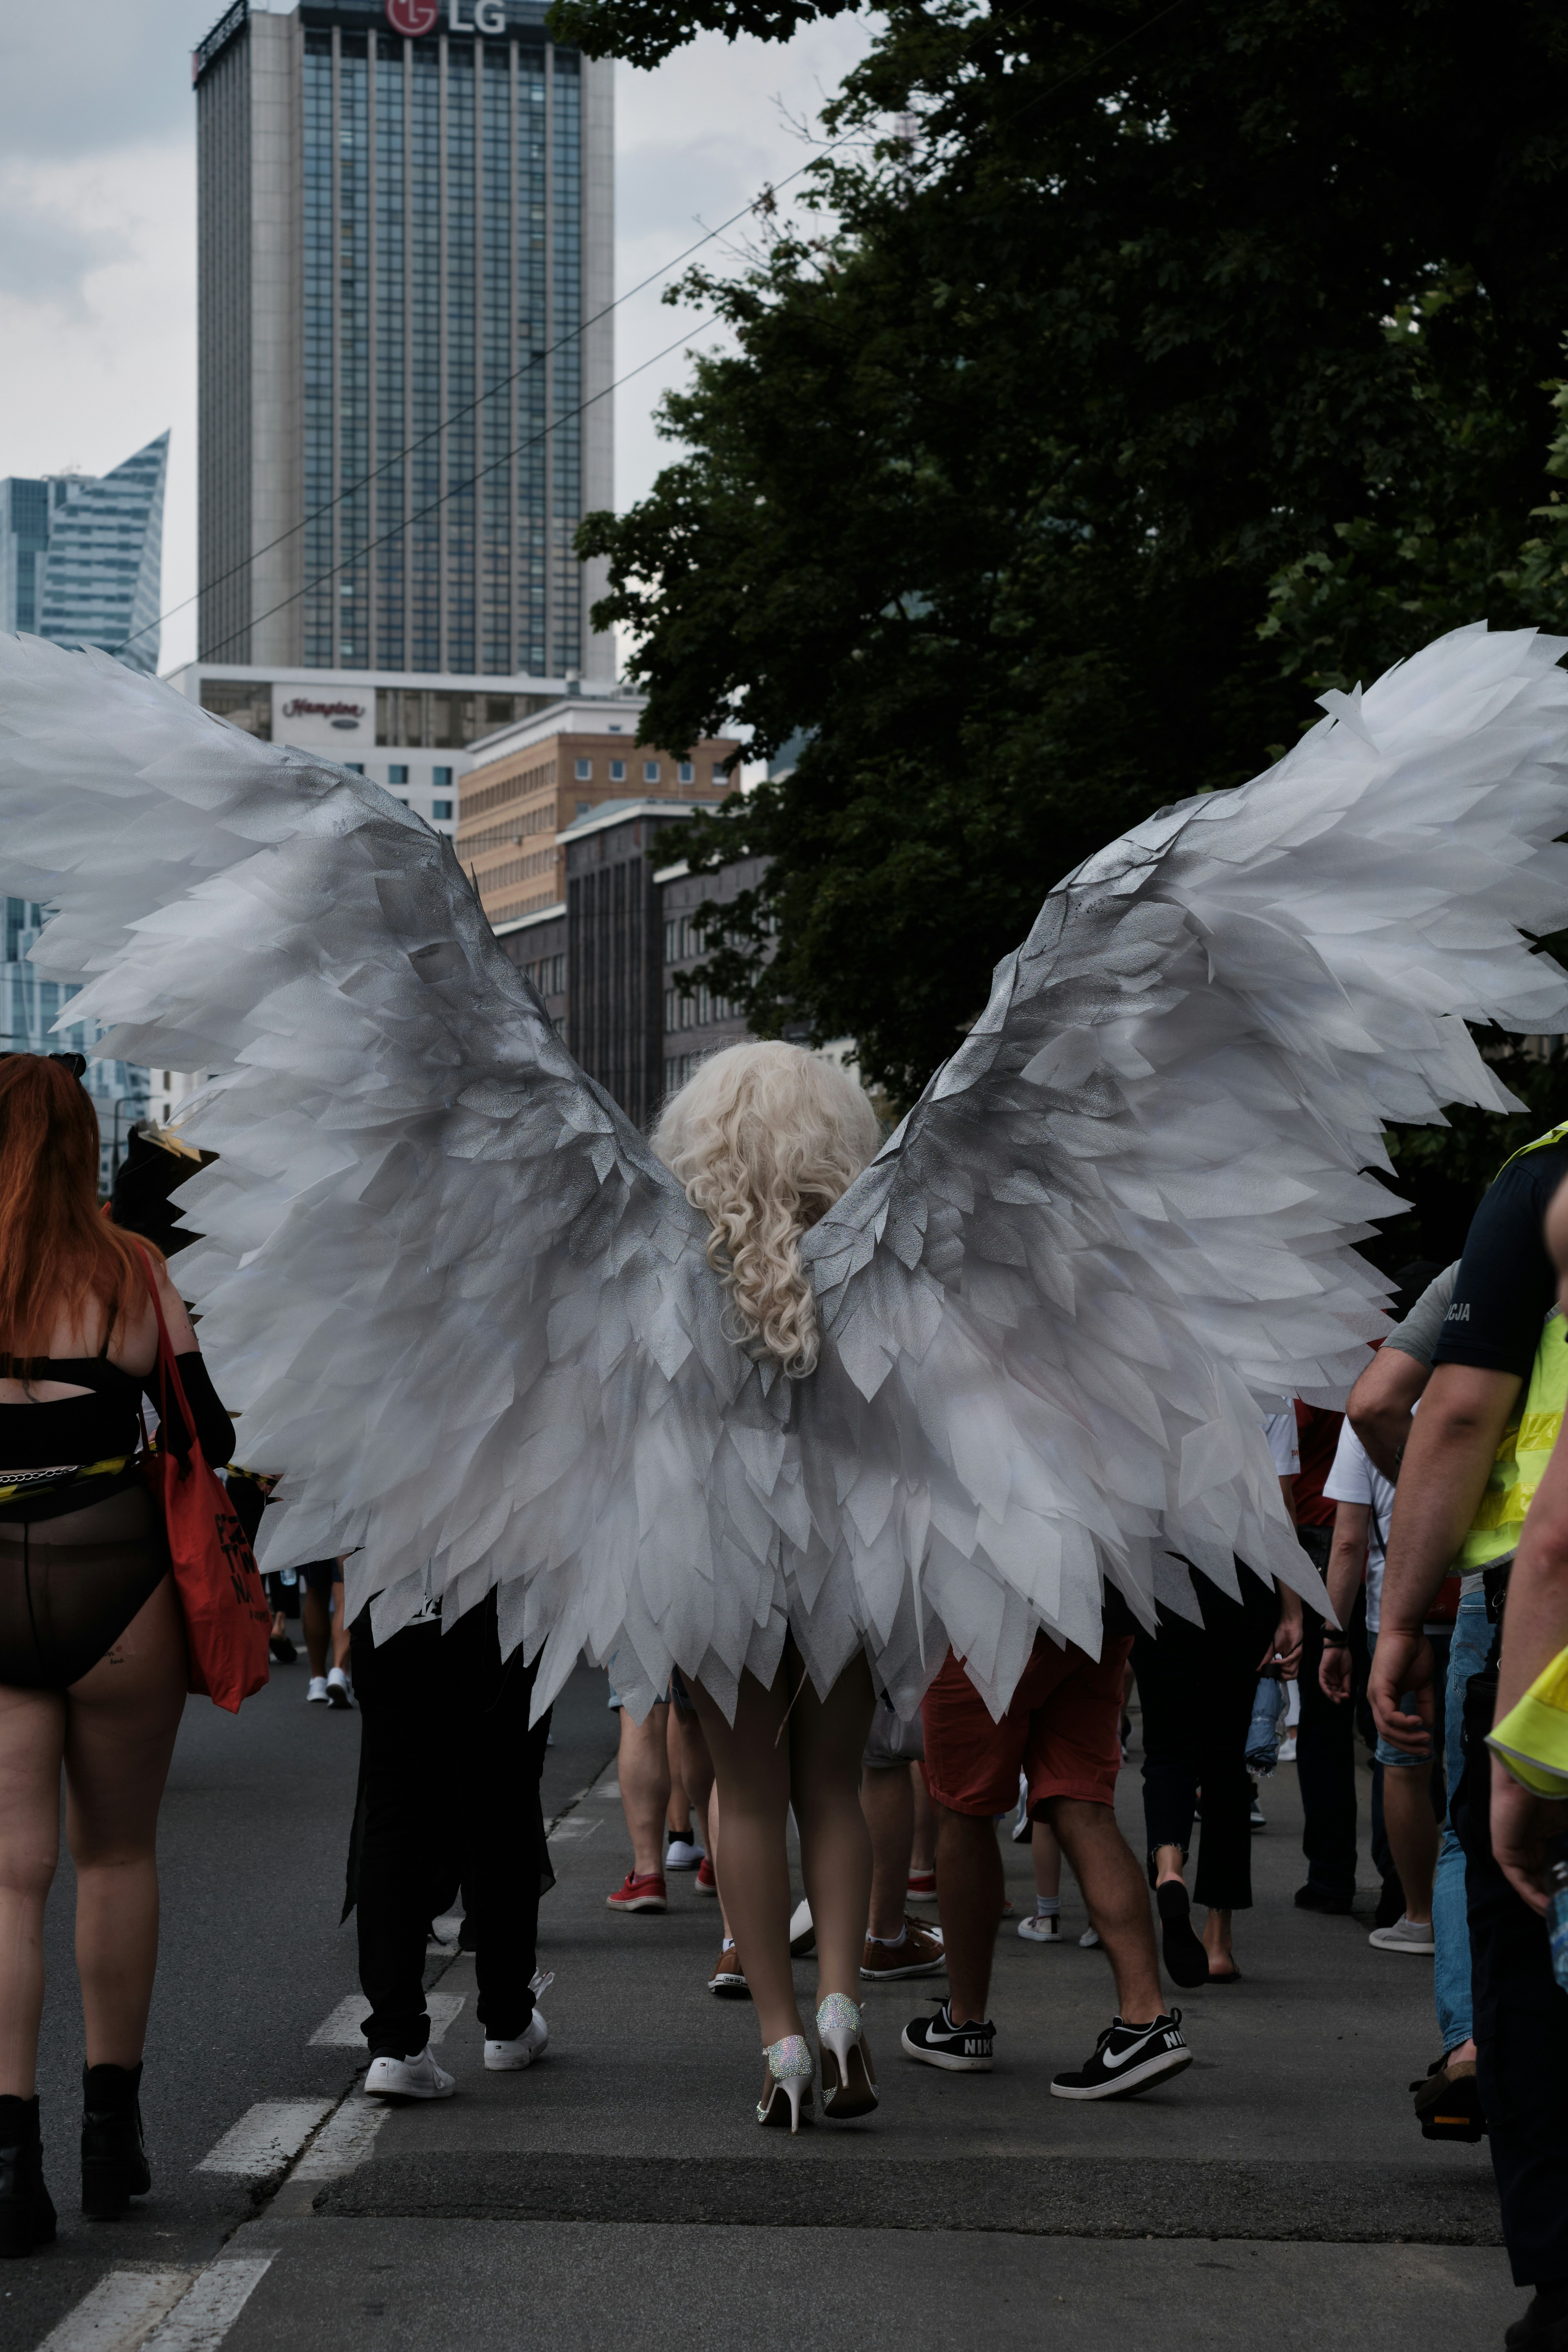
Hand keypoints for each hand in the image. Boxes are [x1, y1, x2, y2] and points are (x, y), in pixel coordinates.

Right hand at [1260, 1614, 1302, 1680]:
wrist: (1288, 1624)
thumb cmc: (1281, 1635)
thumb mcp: (1272, 1649)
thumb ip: (1267, 1659)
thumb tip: (1258, 1669)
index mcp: (1289, 1661)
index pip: (1288, 1675)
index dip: (1280, 1677)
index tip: (1271, 1674)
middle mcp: (1295, 1661)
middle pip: (1292, 1676)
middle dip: (1282, 1676)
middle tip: (1273, 1671)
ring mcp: (1297, 1657)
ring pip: (1292, 1671)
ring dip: (1281, 1669)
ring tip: (1274, 1663)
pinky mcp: (1298, 1651)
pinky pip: (1291, 1661)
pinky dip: (1282, 1662)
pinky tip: (1276, 1660)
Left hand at [1318, 1641, 1352, 1703]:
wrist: (1339, 1647)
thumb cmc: (1344, 1658)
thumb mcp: (1348, 1673)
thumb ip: (1346, 1683)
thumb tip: (1348, 1693)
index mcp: (1338, 1679)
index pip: (1339, 1690)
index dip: (1342, 1695)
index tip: (1348, 1697)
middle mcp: (1331, 1679)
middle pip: (1333, 1691)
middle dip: (1338, 1696)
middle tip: (1343, 1698)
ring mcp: (1326, 1676)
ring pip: (1327, 1689)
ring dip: (1332, 1695)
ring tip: (1337, 1700)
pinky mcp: (1322, 1673)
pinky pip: (1322, 1683)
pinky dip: (1326, 1689)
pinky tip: (1331, 1694)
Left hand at [1368, 1627, 1434, 1755]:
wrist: (1406, 1632)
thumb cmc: (1413, 1653)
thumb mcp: (1422, 1684)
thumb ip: (1424, 1703)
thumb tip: (1428, 1725)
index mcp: (1386, 1700)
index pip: (1390, 1730)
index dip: (1407, 1742)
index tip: (1426, 1746)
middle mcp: (1377, 1700)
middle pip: (1386, 1734)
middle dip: (1407, 1746)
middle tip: (1426, 1749)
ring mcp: (1376, 1694)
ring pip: (1386, 1728)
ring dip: (1406, 1737)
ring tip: (1424, 1737)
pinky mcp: (1379, 1687)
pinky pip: (1387, 1714)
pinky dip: (1402, 1723)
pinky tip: (1417, 1722)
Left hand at [1489, 1754, 1567, 1914]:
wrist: (1533, 1771)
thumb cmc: (1556, 1790)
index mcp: (1544, 1832)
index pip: (1553, 1866)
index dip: (1563, 1884)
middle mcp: (1528, 1841)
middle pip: (1540, 1877)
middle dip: (1554, 1896)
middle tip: (1566, 1912)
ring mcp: (1514, 1846)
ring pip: (1529, 1882)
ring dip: (1544, 1901)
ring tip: (1558, 1916)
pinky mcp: (1503, 1850)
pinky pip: (1518, 1879)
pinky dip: (1532, 1896)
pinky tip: (1546, 1908)